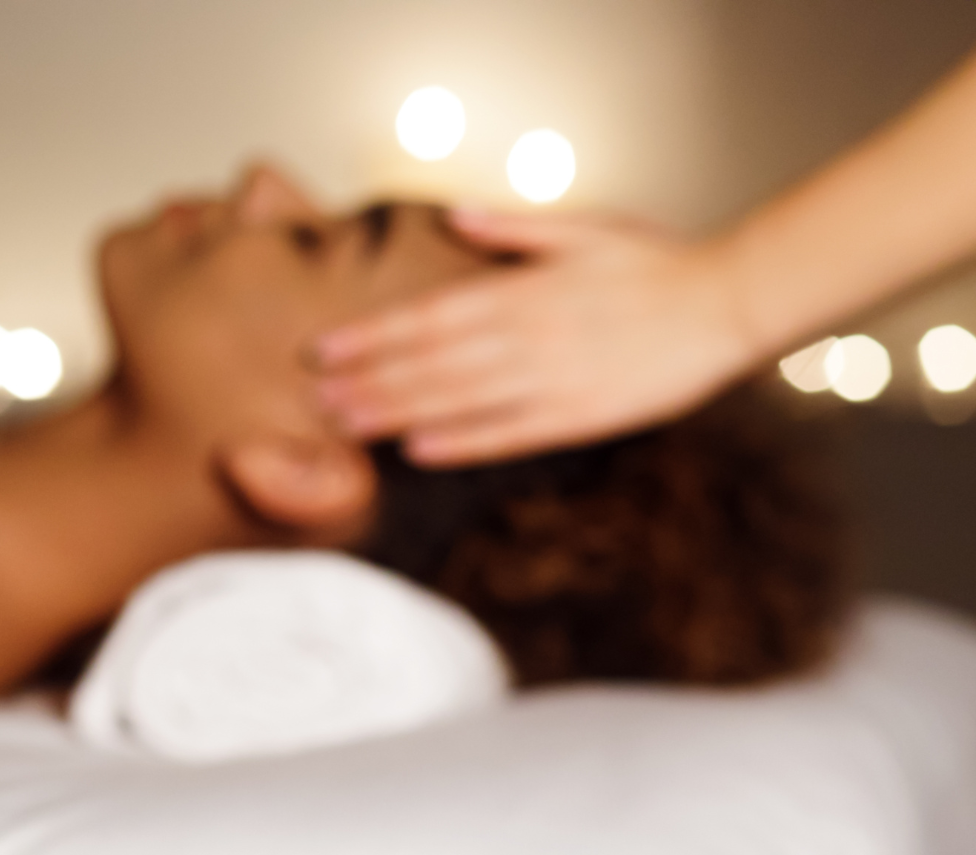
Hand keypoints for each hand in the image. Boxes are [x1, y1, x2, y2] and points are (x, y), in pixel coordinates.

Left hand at [311, 209, 759, 466]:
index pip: (429, 315)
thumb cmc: (656, 263)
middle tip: (313, 400)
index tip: (323, 348)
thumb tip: (456, 216)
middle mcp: (528, 336)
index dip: (371, 335)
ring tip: (345, 427)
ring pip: (458, 400)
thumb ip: (514, 231)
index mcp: (524, 290)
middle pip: (430, 363)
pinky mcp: (580, 416)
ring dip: (396, 414)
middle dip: (367, 382)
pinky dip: (461, 442)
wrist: (728, 302)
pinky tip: (417, 451)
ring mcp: (552, 379)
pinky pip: (508, 434)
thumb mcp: (584, 230)